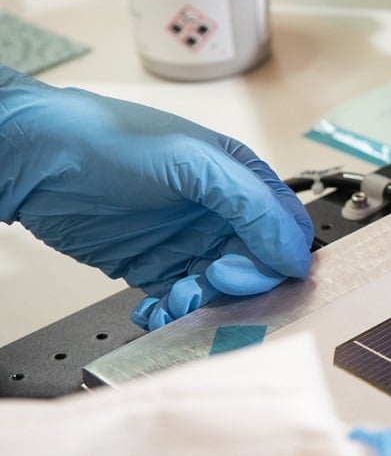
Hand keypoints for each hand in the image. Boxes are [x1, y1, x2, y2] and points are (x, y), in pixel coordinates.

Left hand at [0, 65, 312, 328]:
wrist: (32, 157)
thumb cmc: (107, 141)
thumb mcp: (193, 162)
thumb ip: (251, 205)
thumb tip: (294, 255)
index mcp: (241, 179)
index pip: (286, 231)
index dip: (276, 258)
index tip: (244, 270)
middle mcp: (221, 213)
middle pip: (258, 266)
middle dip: (239, 285)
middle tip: (209, 281)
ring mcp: (190, 242)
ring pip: (224, 291)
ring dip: (205, 304)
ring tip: (175, 300)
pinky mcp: (158, 268)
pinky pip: (184, 302)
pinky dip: (175, 314)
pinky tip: (156, 310)